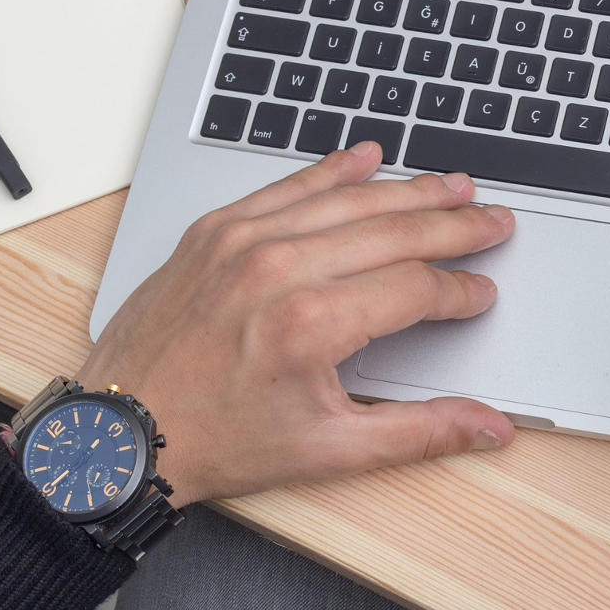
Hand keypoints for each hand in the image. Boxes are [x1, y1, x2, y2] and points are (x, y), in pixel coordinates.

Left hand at [77, 143, 517, 504]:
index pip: (414, 288)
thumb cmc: (215, 442)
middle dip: (454, 225)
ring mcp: (243, 242)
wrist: (117, 435)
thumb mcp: (329, 451)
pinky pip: (286, 186)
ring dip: (408, 190)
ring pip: (347, 200)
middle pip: (393, 231)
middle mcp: (279, 271)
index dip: (460, 290)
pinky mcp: (214, 231)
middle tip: (493, 220)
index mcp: (312, 326)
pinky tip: (367, 157)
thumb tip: (489, 427)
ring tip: (453, 185)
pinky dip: (331, 170)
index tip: (482, 293)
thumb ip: (421, 432)